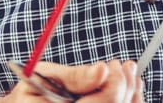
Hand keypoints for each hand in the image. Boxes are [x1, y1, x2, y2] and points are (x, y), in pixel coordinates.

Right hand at [1, 60, 143, 102]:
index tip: (112, 64)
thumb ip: (73, 77)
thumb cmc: (31, 92)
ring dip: (131, 93)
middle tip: (125, 65)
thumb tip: (101, 71)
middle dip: (125, 84)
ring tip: (129, 74)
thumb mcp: (43, 77)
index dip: (115, 82)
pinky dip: (129, 101)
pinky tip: (129, 89)